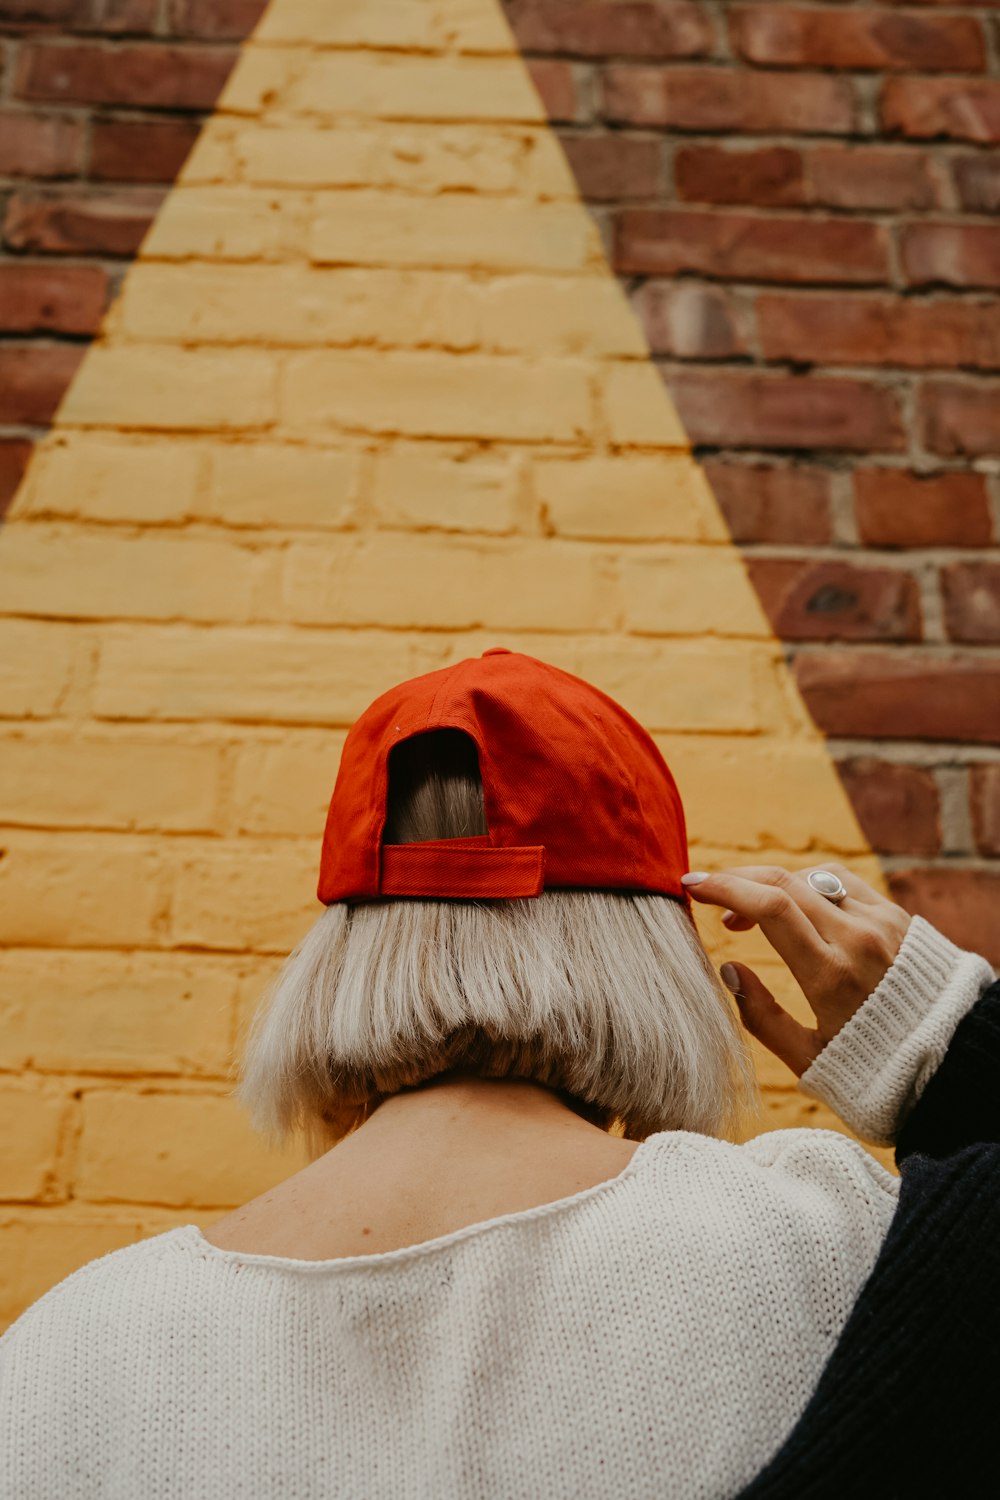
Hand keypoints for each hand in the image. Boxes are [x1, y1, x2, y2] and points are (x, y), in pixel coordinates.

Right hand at [681, 862, 912, 1076]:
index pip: (771, 908)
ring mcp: (882, 923)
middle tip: (706, 889)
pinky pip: (843, 882)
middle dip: (737, 879)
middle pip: (786, 882)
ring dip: (772, 882)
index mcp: (832, 976)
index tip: (692, 886)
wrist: (950, 1064)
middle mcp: (859, 939)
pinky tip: (792, 904)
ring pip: (814, 876)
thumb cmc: (874, 1069)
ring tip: (748, 910)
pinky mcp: (898, 917)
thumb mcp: (808, 1059)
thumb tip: (729, 968)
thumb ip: (761, 1017)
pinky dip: (808, 883)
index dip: (725, 888)